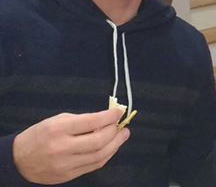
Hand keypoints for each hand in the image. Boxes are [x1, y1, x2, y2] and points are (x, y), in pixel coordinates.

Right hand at [13, 109, 129, 184]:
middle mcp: (62, 148)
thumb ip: (82, 120)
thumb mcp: (58, 119)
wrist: (19, 160)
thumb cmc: (41, 134)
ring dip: (115, 145)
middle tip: (123, 125)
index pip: (91, 121)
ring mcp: (65, 165)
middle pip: (98, 141)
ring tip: (123, 135)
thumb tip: (106, 118)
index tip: (119, 112)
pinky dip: (106, 155)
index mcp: (59, 129)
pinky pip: (93, 166)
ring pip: (98, 156)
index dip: (109, 116)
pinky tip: (111, 147)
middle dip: (114, 132)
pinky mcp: (68, 177)